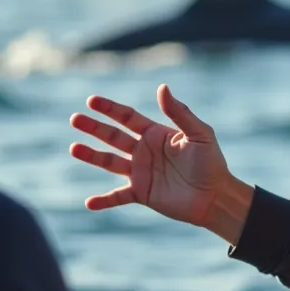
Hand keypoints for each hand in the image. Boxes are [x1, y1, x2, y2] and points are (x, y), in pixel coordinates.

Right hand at [68, 84, 251, 240]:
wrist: (216, 196)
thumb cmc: (211, 162)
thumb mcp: (199, 134)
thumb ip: (180, 113)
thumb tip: (162, 88)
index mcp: (156, 133)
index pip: (127, 117)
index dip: (110, 109)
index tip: (91, 101)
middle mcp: (144, 151)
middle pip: (113, 136)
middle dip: (94, 127)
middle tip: (74, 119)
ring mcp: (141, 172)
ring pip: (110, 162)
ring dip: (92, 156)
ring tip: (73, 149)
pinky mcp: (142, 193)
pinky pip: (118, 196)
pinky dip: (104, 200)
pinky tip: (89, 202)